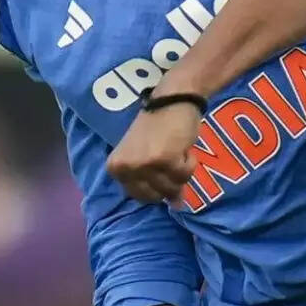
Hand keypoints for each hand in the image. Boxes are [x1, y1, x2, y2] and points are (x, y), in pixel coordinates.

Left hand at [107, 79, 203, 204]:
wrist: (171, 98)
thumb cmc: (157, 126)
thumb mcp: (145, 155)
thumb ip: (154, 182)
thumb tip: (176, 206)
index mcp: (115, 168)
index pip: (140, 197)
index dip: (156, 186)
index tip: (160, 167)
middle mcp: (126, 168)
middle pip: (156, 196)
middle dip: (170, 181)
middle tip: (171, 158)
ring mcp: (145, 164)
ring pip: (172, 187)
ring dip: (181, 171)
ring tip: (176, 150)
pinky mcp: (165, 160)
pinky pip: (184, 176)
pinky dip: (189, 163)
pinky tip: (183, 147)